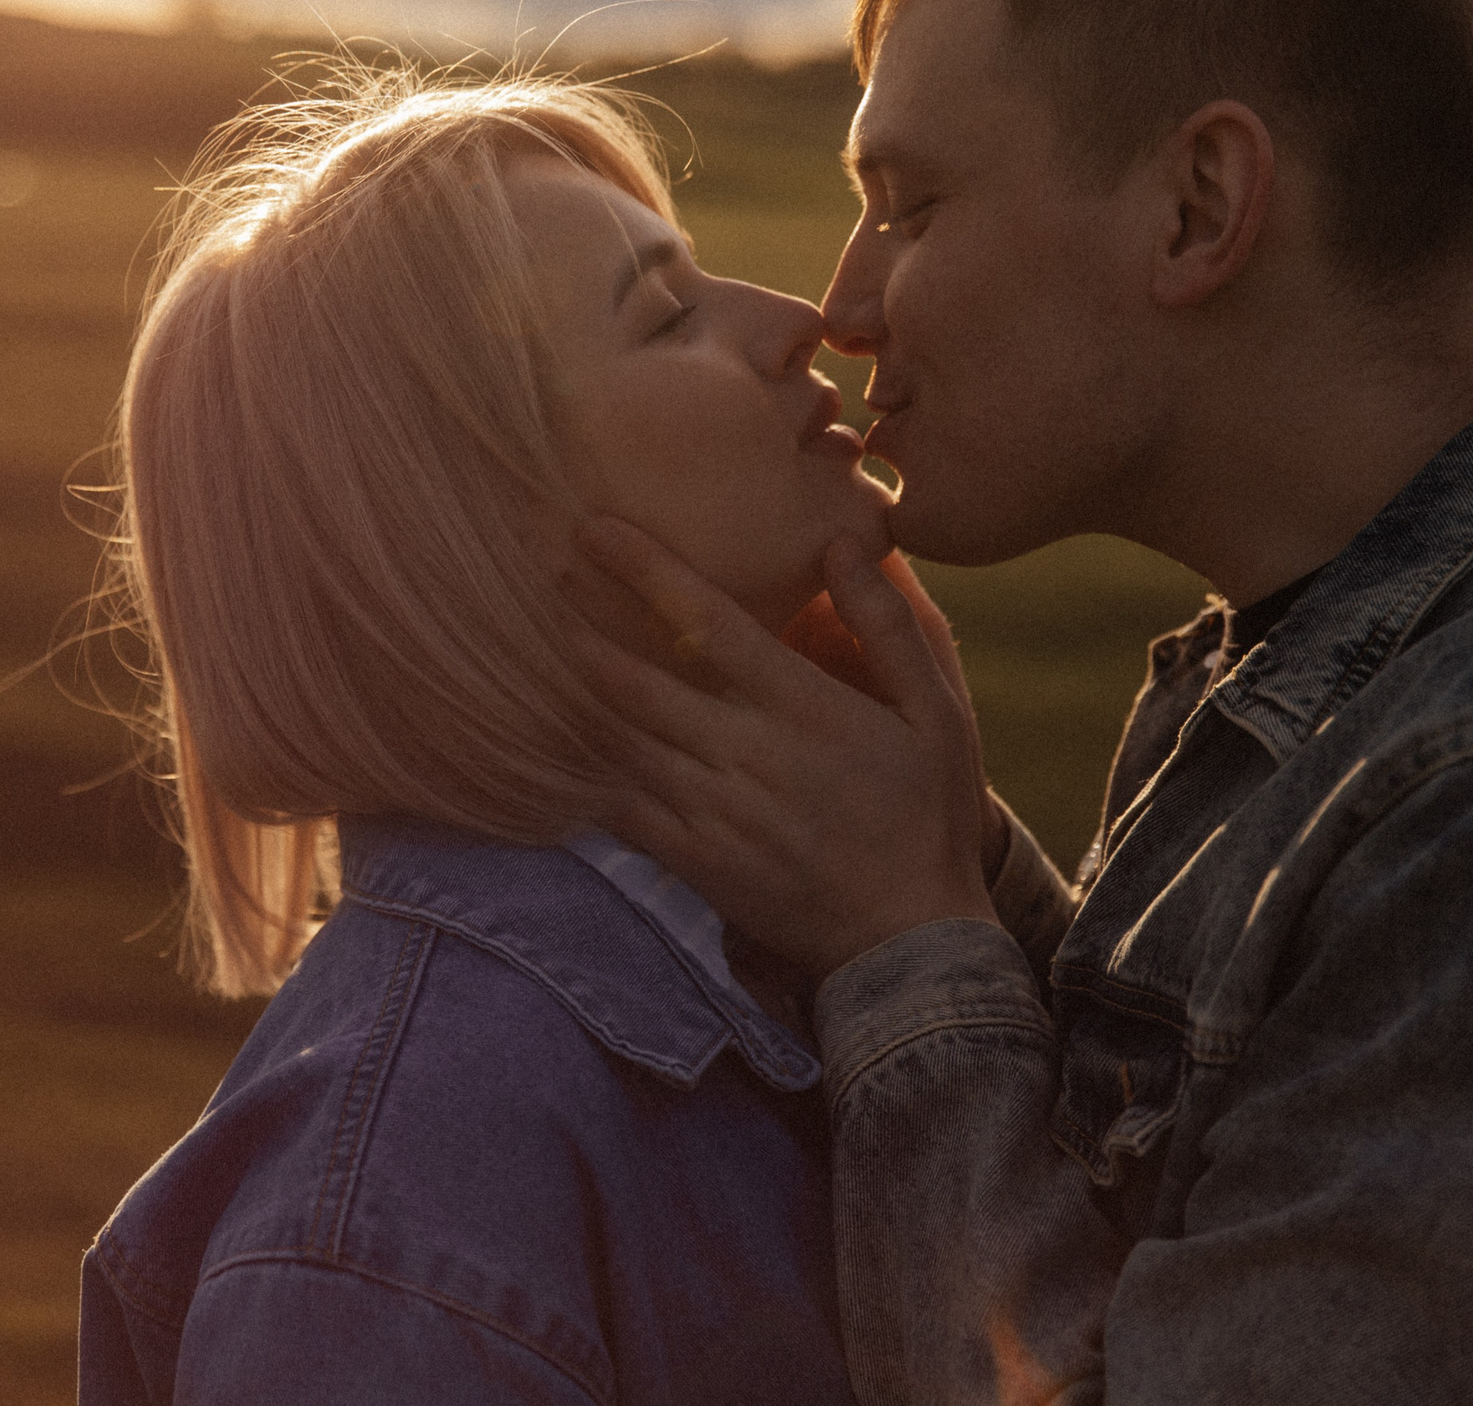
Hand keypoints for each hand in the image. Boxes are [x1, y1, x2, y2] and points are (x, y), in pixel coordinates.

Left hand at [573, 518, 1000, 978]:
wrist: (909, 945)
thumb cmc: (929, 813)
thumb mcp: (938, 713)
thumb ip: (890, 625)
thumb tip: (842, 542)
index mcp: (804, 709)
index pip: (708, 623)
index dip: (645, 572)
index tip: (594, 528)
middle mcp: (747, 757)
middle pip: (638, 681)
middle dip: (582, 623)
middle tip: (539, 574)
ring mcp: (713, 814)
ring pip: (619, 739)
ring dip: (574, 687)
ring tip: (535, 639)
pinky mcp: (693, 860)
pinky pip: (619, 806)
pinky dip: (585, 766)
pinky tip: (556, 733)